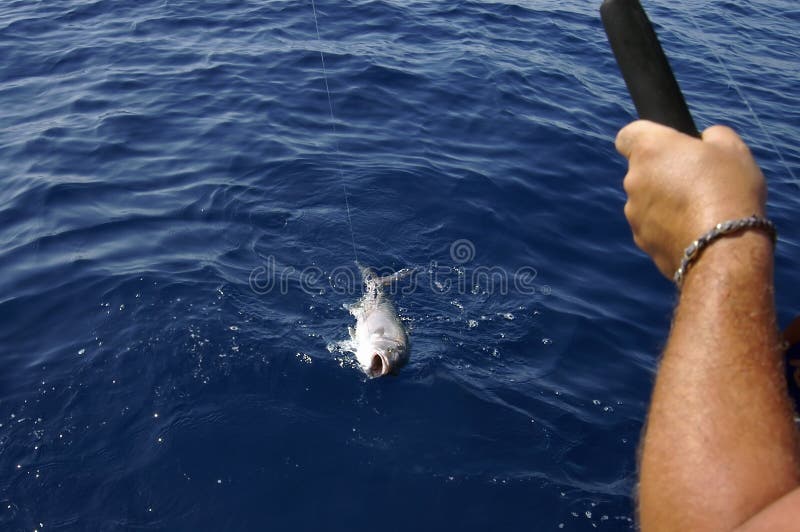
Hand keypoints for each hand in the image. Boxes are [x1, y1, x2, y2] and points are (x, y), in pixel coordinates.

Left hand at [615, 120, 766, 277]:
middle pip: (642, 170)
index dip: (646, 137)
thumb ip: (711, 135)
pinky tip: (694, 231)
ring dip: (665, 200)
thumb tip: (704, 139)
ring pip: (647, 200)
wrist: (723, 248)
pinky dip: (668, 226)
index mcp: (649, 150)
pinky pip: (653, 226)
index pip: (628, 135)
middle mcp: (633, 180)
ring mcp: (633, 213)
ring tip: (700, 208)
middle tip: (696, 179)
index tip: (666, 144)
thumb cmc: (728, 190)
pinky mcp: (641, 240)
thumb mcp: (731, 148)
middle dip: (664, 172)